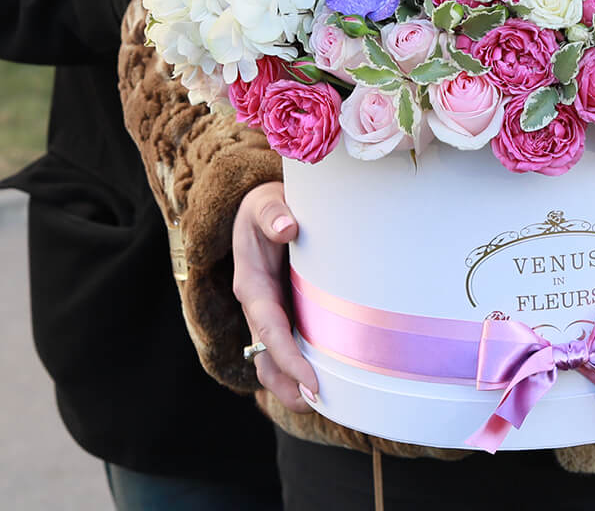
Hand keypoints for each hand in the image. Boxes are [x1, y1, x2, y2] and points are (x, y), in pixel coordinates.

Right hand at [233, 182, 318, 411]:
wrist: (262, 207)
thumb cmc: (266, 206)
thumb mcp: (265, 203)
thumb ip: (273, 214)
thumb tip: (287, 228)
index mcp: (251, 284)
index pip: (269, 330)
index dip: (289, 358)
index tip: (312, 383)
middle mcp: (258, 305)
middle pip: (267, 357)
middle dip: (289, 385)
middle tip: (321, 404)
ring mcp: (270, 311)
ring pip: (273, 360)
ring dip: (293, 384)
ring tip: (325, 403)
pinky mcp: (284, 311)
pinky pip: (288, 345)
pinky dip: (302, 365)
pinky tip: (329, 378)